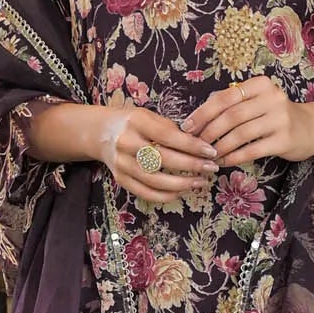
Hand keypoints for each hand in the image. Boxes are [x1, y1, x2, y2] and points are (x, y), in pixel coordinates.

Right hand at [91, 94, 219, 201]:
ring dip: (182, 184)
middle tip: (211, 168)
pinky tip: (182, 192)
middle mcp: (126, 143)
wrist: (102, 133)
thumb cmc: (134, 123)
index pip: (168, 136)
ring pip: (155, 180)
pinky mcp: (120, 179)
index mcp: (136, 122)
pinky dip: (166, 196)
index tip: (211, 152)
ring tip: (201, 182)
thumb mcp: (150, 116)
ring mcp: (121, 163)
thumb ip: (171, 130)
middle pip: (163, 159)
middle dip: (191, 166)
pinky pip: (146, 193)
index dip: (192, 146)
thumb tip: (199, 147)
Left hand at [181, 75, 313, 166]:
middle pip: (231, 115)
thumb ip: (232, 105)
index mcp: (260, 85)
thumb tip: (196, 119)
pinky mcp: (285, 140)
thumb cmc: (276, 116)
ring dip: (220, 147)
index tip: (187, 127)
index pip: (225, 97)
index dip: (203, 113)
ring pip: (240, 134)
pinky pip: (253, 150)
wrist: (312, 128)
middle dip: (209, 132)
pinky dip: (235, 157)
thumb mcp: (257, 102)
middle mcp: (272, 98)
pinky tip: (224, 162)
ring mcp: (280, 119)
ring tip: (208, 156)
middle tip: (195, 145)